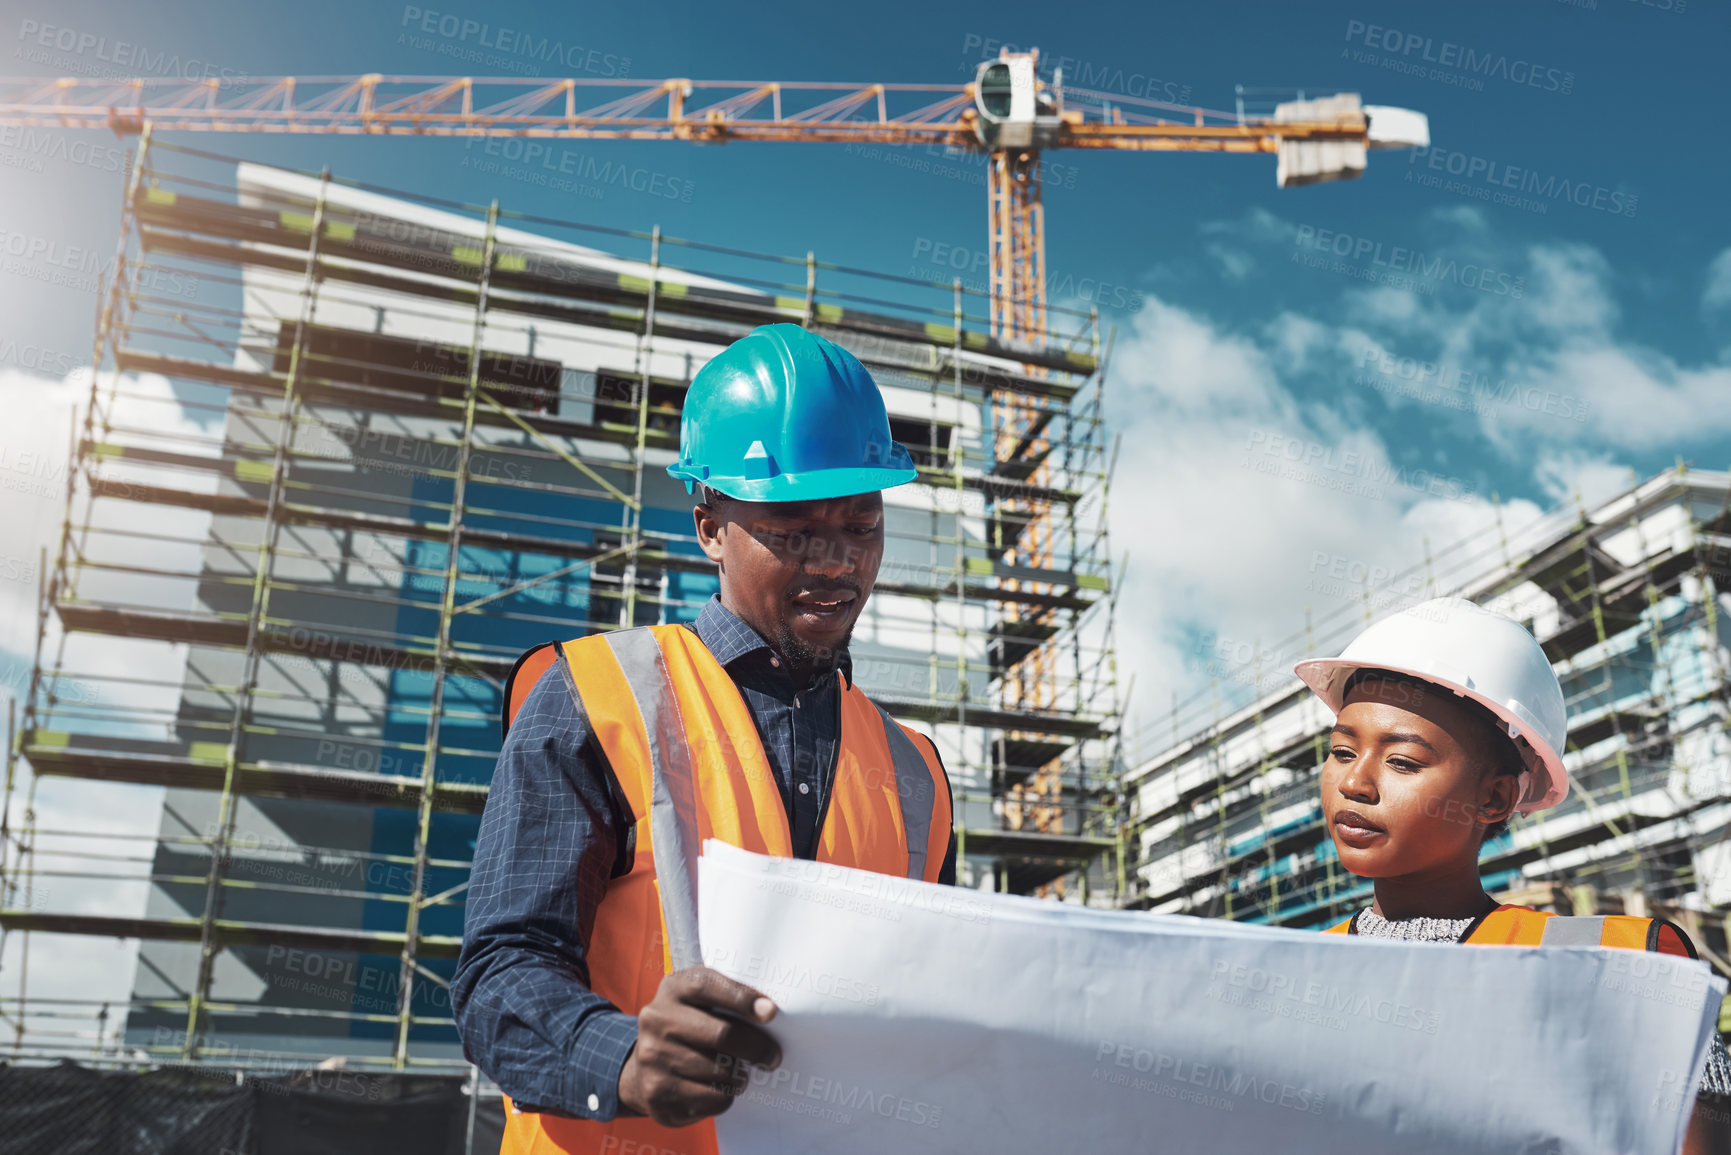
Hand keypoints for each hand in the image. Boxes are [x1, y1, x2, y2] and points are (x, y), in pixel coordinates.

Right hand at [617, 966, 780, 1126]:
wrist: (644, 1065)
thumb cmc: (689, 1028)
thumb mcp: (701, 1002)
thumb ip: (729, 1000)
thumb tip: (768, 1013)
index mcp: (673, 989)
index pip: (706, 985)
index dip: (741, 997)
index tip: (770, 1013)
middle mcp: (656, 1020)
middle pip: (722, 1034)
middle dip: (757, 1048)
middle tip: (773, 1057)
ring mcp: (653, 1057)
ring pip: (720, 1071)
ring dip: (741, 1076)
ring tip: (739, 1073)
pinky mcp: (657, 1092)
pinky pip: (712, 1098)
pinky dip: (726, 1096)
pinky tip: (719, 1088)